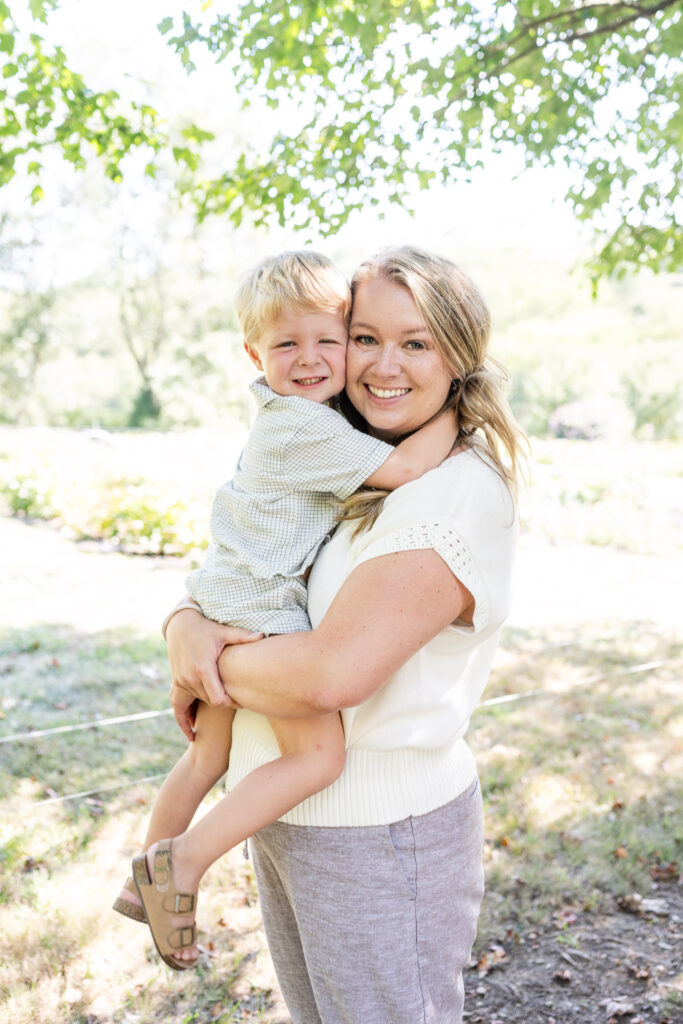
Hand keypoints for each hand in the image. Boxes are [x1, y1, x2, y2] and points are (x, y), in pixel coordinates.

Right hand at [166, 608, 261, 740]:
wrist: (180, 625)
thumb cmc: (206, 628)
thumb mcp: (224, 632)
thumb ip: (243, 636)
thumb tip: (263, 635)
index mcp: (203, 669)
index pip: (218, 699)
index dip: (231, 703)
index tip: (241, 702)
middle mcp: (189, 678)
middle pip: (210, 702)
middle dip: (224, 704)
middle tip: (239, 705)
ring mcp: (180, 681)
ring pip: (198, 703)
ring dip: (209, 708)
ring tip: (221, 718)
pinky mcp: (176, 682)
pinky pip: (179, 706)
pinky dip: (184, 720)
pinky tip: (192, 734)